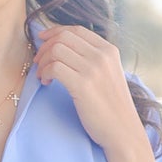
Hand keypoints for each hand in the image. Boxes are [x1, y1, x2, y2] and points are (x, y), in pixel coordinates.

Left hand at [33, 24, 144, 156]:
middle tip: (38, 62)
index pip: (76, 30)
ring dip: (43, 61)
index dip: (55, 31)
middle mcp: (102, 56)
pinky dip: (45, 72)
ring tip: (43, 75)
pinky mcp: (83, 85)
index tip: (43, 39)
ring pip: (56, 50)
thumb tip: (65, 49)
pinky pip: (55, 67)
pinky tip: (46, 83)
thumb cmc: (113, 108)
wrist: (123, 131)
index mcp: (109, 50)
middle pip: (64, 37)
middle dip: (45, 47)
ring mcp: (93, 69)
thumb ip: (94, 60)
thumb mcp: (109, 75)